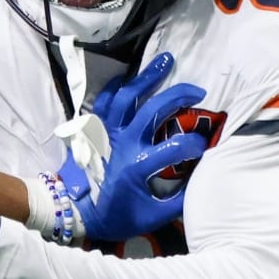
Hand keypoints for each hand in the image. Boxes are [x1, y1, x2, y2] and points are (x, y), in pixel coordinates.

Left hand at [69, 54, 207, 242]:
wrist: (73, 212)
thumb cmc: (115, 216)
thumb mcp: (152, 217)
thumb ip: (180, 200)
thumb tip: (203, 180)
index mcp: (137, 166)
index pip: (176, 147)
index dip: (196, 144)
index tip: (205, 145)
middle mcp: (122, 144)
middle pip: (153, 109)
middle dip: (178, 95)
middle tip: (198, 90)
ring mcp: (105, 133)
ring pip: (126, 96)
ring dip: (147, 77)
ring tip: (165, 61)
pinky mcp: (92, 129)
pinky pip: (103, 101)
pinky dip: (115, 87)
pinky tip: (128, 78)